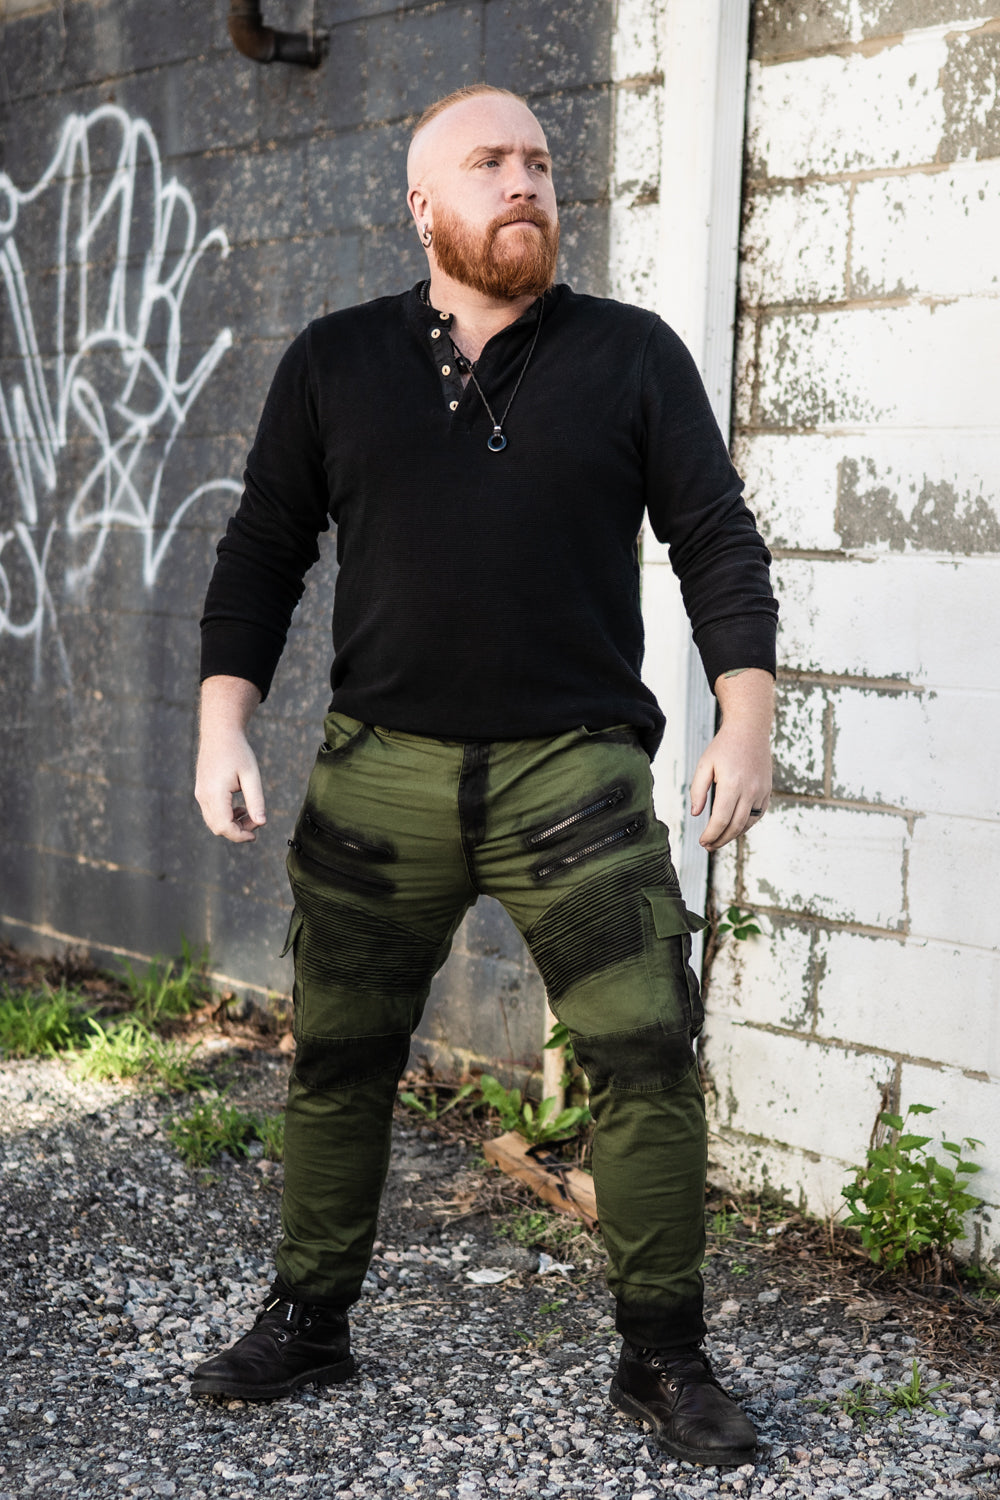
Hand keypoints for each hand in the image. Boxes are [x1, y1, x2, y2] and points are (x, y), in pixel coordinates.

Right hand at [195, 676, 265, 842]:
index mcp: (215, 793)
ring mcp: (200, 794)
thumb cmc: (238, 751)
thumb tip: (262, 823)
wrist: (219, 733)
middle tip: (256, 821)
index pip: (224, 826)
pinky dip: (225, 816)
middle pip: (217, 827)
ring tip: (250, 813)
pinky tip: (240, 808)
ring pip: (213, 821)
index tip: (255, 835)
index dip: (240, 835)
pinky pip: (211, 812)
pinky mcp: (201, 791)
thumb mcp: (251, 775)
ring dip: (231, 824)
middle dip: (238, 831)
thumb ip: (256, 800)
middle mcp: (203, 796)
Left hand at [690, 668, 773, 851]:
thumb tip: (696, 814)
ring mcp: (761, 791)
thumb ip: (698, 790)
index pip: (721, 819)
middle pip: (735, 826)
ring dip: (733, 836)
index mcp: (732, 784)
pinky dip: (746, 825)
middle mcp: (750, 790)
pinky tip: (734, 828)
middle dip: (720, 840)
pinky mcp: (767, 791)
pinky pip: (757, 815)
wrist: (749, 730)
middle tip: (708, 847)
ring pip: (748, 823)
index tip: (702, 842)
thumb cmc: (723, 747)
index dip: (711, 835)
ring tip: (718, 840)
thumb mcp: (704, 764)